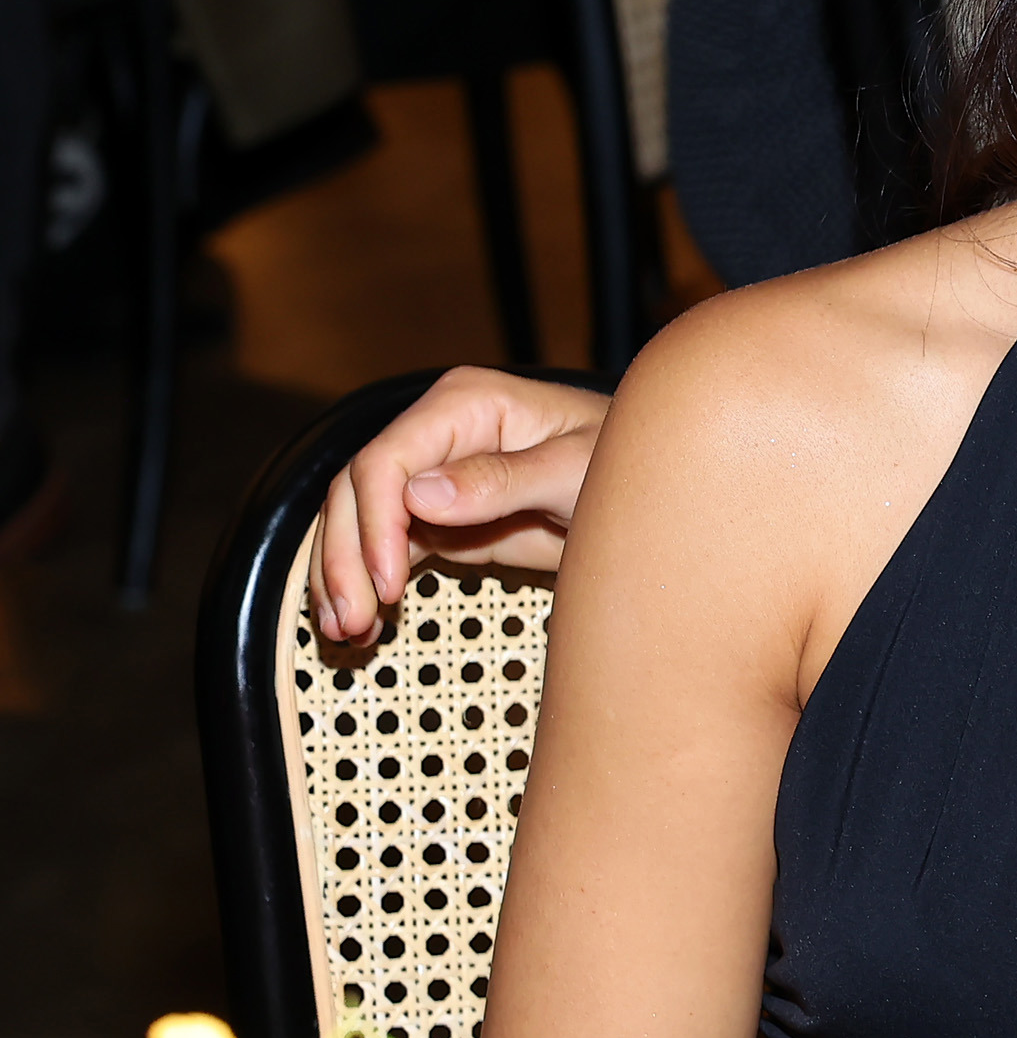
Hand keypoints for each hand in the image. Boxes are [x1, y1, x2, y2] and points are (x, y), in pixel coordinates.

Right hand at [310, 368, 612, 639]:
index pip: (387, 460)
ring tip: (345, 632)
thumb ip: (503, 480)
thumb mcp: (576, 470)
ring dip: (343, 577)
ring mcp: (433, 479)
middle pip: (357, 492)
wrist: (652, 495)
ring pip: (359, 523)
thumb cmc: (626, 464)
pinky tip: (363, 627)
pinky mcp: (439, 521)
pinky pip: (387, 550)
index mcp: (466, 405)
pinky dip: (369, 585)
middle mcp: (438, 436)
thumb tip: (419, 496)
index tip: (387, 581)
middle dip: (345, 558)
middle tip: (350, 621)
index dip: (374, 522)